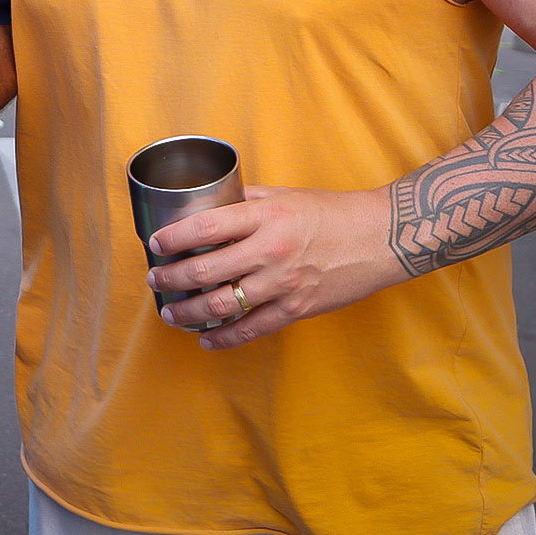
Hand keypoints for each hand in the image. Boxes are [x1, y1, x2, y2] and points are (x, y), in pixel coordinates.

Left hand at [147, 185, 409, 348]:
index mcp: (265, 217)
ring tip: (169, 312)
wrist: (381, 238)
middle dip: (170, 278)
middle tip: (154, 278)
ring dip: (187, 311)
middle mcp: (269, 251)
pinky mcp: (296, 309)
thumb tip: (210, 204)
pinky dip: (223, 337)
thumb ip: (246, 202)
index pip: (204, 227)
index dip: (172, 238)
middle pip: (204, 270)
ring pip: (221, 304)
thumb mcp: (285, 195)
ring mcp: (282, 284)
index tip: (155, 243)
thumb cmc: (332, 212)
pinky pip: (251, 329)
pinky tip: (205, 339)